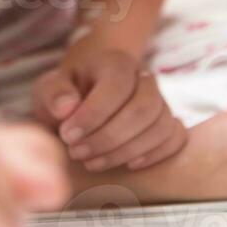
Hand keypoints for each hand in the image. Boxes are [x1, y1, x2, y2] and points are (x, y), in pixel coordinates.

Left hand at [32, 47, 186, 172]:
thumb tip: (67, 108)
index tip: (68, 136)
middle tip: (77, 153)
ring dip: (126, 151)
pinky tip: (128, 164)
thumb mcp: (50, 88)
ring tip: (93, 162)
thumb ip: (54, 93)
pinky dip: (156, 154)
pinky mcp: (169, 123)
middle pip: (143, 108)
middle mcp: (144, 78)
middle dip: (109, 137)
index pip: (116, 86)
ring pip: (160, 126)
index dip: (93, 114)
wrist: (85, 96)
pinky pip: (176, 138)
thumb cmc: (68, 94)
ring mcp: (160, 101)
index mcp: (116, 62)